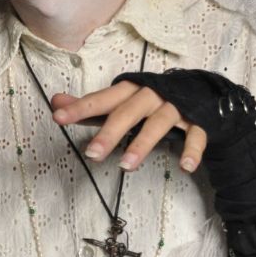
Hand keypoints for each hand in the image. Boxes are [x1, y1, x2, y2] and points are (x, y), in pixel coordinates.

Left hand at [49, 81, 207, 172]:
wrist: (200, 92)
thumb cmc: (149, 99)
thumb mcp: (119, 101)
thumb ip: (89, 106)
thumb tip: (56, 102)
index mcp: (130, 90)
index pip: (102, 99)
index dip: (80, 107)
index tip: (58, 117)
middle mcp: (151, 95)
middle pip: (128, 112)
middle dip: (110, 132)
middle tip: (92, 154)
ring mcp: (176, 108)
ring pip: (158, 124)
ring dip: (142, 144)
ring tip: (126, 166)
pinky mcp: (198, 121)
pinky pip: (196, 135)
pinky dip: (192, 150)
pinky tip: (185, 167)